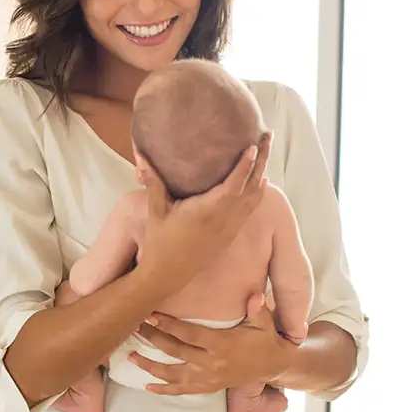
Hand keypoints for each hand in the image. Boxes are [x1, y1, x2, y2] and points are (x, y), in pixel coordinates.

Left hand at [130, 294, 297, 394]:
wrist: (273, 366)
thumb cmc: (264, 339)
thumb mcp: (264, 322)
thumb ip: (257, 309)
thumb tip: (255, 296)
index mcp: (222, 345)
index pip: (189, 334)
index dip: (168, 325)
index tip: (149, 314)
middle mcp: (212, 363)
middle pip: (175, 351)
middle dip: (152, 338)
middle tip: (134, 325)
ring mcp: (208, 378)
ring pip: (173, 374)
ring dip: (150, 366)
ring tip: (132, 356)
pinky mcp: (207, 387)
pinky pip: (182, 390)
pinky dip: (164, 389)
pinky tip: (147, 386)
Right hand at [134, 131, 272, 291]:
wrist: (167, 275)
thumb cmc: (159, 242)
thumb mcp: (154, 210)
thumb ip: (153, 182)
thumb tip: (142, 156)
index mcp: (206, 210)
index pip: (233, 183)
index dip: (245, 164)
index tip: (254, 145)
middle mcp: (224, 219)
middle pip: (252, 185)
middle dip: (262, 160)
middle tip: (269, 135)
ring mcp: (229, 228)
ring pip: (255, 197)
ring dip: (263, 173)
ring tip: (267, 152)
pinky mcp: (230, 234)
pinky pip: (250, 209)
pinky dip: (258, 193)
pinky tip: (262, 182)